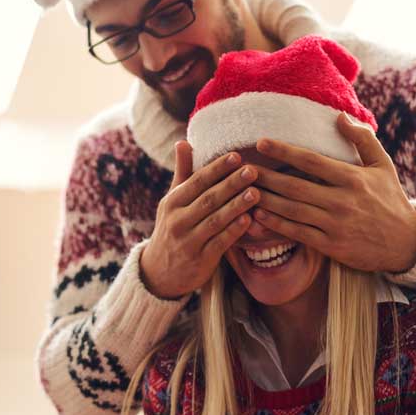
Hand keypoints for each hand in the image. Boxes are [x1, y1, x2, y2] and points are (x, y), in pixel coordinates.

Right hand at [139, 141, 260, 298]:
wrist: (158, 272)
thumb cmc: (172, 228)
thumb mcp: (172, 201)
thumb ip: (182, 173)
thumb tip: (183, 142)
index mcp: (172, 202)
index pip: (197, 181)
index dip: (217, 168)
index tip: (237, 156)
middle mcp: (177, 220)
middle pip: (208, 199)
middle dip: (231, 184)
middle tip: (253, 170)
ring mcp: (188, 241)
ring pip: (215, 220)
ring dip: (236, 206)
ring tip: (256, 193)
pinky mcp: (199, 260)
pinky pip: (219, 243)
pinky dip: (234, 231)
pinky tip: (249, 220)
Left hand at [249, 113, 415, 272]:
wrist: (406, 243)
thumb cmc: (390, 199)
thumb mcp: (383, 165)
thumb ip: (362, 139)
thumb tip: (339, 116)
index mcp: (353, 178)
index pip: (311, 160)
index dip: (284, 150)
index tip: (261, 141)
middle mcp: (342, 201)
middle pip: (295, 186)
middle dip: (266, 176)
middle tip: (241, 167)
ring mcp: (335, 225)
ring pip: (292, 211)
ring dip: (265, 200)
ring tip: (242, 190)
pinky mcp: (331, 246)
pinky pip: (297, 234)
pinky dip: (276, 225)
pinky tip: (257, 216)